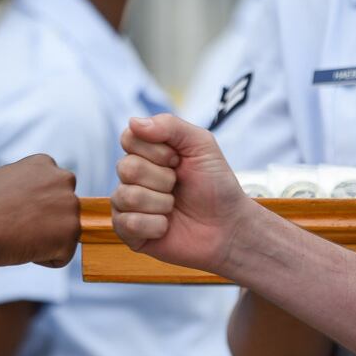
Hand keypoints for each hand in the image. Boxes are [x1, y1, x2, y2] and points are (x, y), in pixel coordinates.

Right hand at [0, 155, 78, 268]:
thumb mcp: (5, 177)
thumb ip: (27, 181)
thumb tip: (33, 190)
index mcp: (46, 164)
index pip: (53, 188)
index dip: (35, 205)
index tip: (18, 210)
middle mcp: (63, 180)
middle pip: (63, 209)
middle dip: (46, 220)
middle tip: (19, 225)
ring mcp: (70, 207)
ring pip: (64, 232)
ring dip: (45, 240)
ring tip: (20, 236)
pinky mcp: (71, 234)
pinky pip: (62, 255)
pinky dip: (45, 259)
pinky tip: (25, 248)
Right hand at [111, 113, 254, 276]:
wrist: (229, 226)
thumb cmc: (216, 184)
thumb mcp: (201, 144)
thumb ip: (170, 125)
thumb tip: (133, 122)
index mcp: (145, 153)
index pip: (129, 139)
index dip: (157, 151)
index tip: (178, 160)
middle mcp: (132, 177)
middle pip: (127, 168)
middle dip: (162, 178)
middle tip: (178, 185)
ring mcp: (128, 205)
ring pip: (127, 196)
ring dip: (161, 203)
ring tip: (175, 207)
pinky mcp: (130, 234)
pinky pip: (128, 224)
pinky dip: (156, 225)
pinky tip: (167, 226)